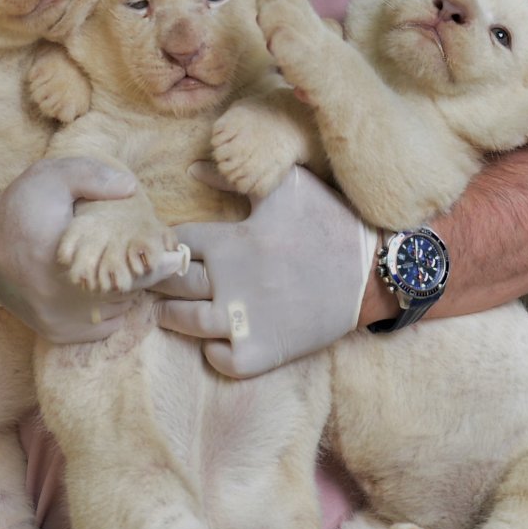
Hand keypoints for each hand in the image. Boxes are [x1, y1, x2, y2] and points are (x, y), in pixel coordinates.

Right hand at [0, 157, 188, 343]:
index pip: (128, 265)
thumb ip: (91, 176)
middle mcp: (61, 296)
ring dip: (123, 289)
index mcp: (63, 256)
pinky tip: (99, 285)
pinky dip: (109, 307)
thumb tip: (130, 189)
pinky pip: (103, 325)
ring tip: (112, 265)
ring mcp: (60, 319)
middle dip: (135, 270)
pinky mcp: (56, 332)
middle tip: (133, 252)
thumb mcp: (50, 177)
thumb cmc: (18, 209)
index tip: (150, 244)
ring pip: (118, 308)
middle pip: (128, 289)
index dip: (144, 254)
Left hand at [154, 166, 376, 377]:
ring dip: (170, 315)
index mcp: (231, 241)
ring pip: (185, 322)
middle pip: (170, 281)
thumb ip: (236, 177)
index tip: (168, 246)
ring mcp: (245, 320)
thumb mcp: (286, 185)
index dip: (167, 242)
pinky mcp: (262, 351)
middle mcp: (230, 282)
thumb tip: (193, 168)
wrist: (374, 270)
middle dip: (159, 278)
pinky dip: (211, 352)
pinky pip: (219, 360)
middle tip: (153, 279)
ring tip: (167, 310)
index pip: (175, 242)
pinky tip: (213, 340)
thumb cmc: (331, 221)